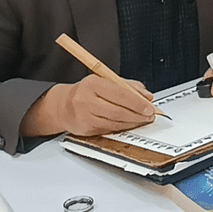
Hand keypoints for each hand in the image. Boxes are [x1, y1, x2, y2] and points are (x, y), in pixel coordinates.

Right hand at [20, 75, 154, 137]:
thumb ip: (129, 86)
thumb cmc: (87, 92)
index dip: (138, 102)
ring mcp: (84, 116)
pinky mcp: (84, 129)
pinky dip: (122, 128)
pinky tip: (129, 124)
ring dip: (132, 123)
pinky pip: (108, 130)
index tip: (149, 106)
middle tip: (149, 115)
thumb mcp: (106, 81)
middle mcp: (85, 100)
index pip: (120, 94)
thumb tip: (147, 96)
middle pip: (118, 111)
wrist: (62, 105)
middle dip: (138, 115)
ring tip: (142, 120)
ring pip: (114, 123)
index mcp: (93, 84)